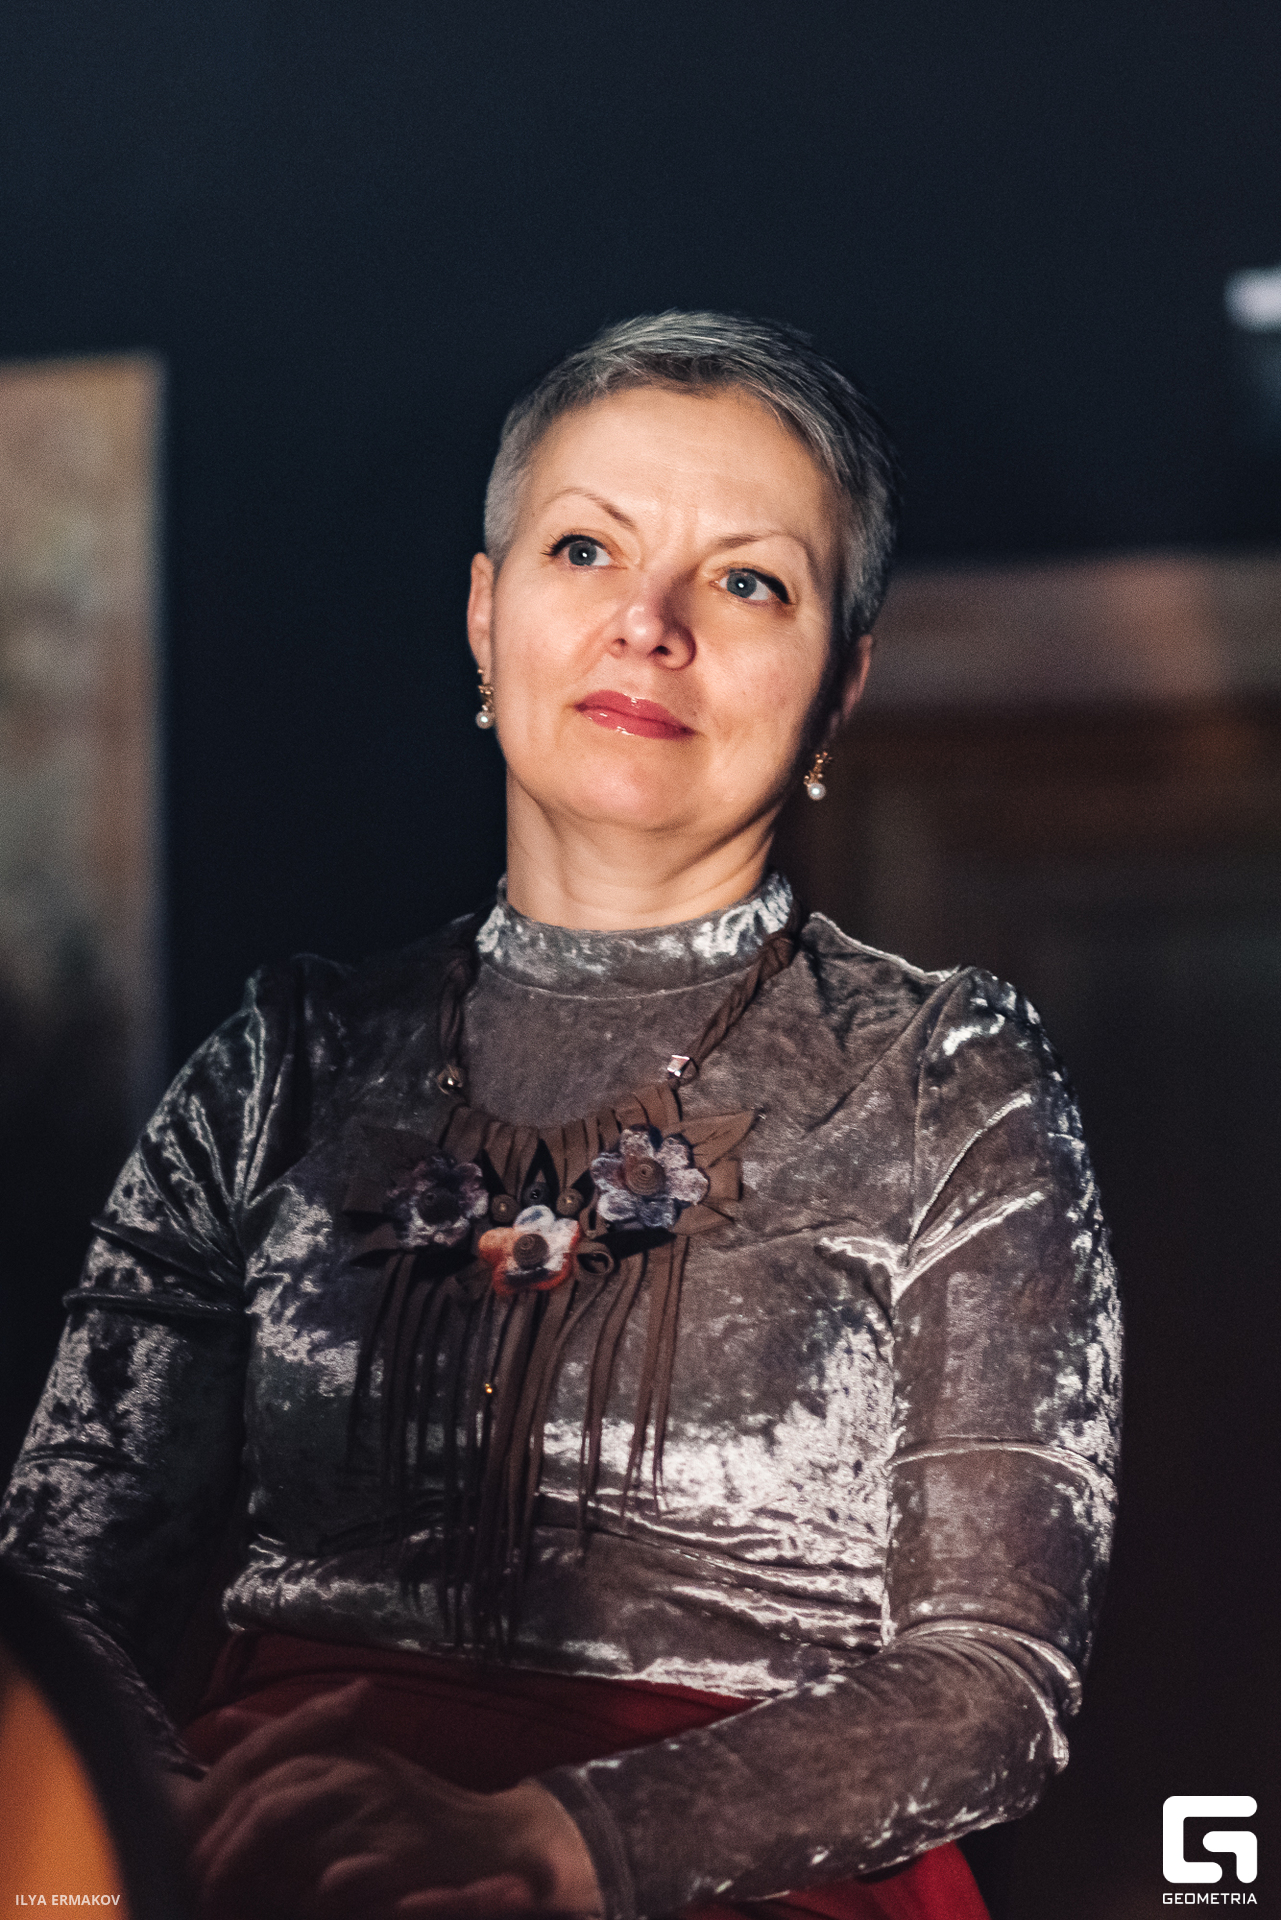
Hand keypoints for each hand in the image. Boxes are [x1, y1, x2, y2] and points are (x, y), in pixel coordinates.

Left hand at [171, 1680, 602, 1919]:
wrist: (491, 1843)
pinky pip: (335, 1882)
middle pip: (268, 1807)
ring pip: (295, 1845)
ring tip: (239, 1910)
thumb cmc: (408, 1809)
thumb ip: (289, 1742)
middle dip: (227, 1857)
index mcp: (338, 1753)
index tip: (189, 1860)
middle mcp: (355, 1774)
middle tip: (204, 1895)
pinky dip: (313, 1901)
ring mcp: (378, 1814)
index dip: (218, 1820)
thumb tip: (221, 1724)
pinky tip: (307, 1910)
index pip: (257, 1774)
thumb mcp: (351, 1761)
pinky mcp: (398, 1857)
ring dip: (260, 1885)